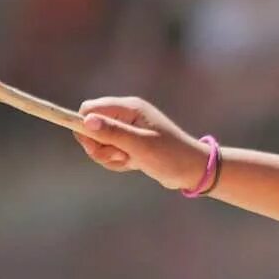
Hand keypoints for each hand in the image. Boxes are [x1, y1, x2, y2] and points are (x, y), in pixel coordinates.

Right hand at [74, 97, 209, 190]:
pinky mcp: (129, 144)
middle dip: (99, 146)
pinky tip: (132, 164)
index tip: (96, 146)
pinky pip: (109, 152)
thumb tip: (86, 120)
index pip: (90, 109)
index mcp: (129, 108)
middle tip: (119, 156)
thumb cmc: (170, 156)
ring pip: (99, 142)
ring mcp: (127, 130)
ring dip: (109, 157)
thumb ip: (113, 132)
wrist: (192, 171)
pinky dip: (116, 161)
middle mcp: (126, 115)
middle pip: (91, 127)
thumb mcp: (140, 145)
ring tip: (130, 161)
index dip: (85, 127)